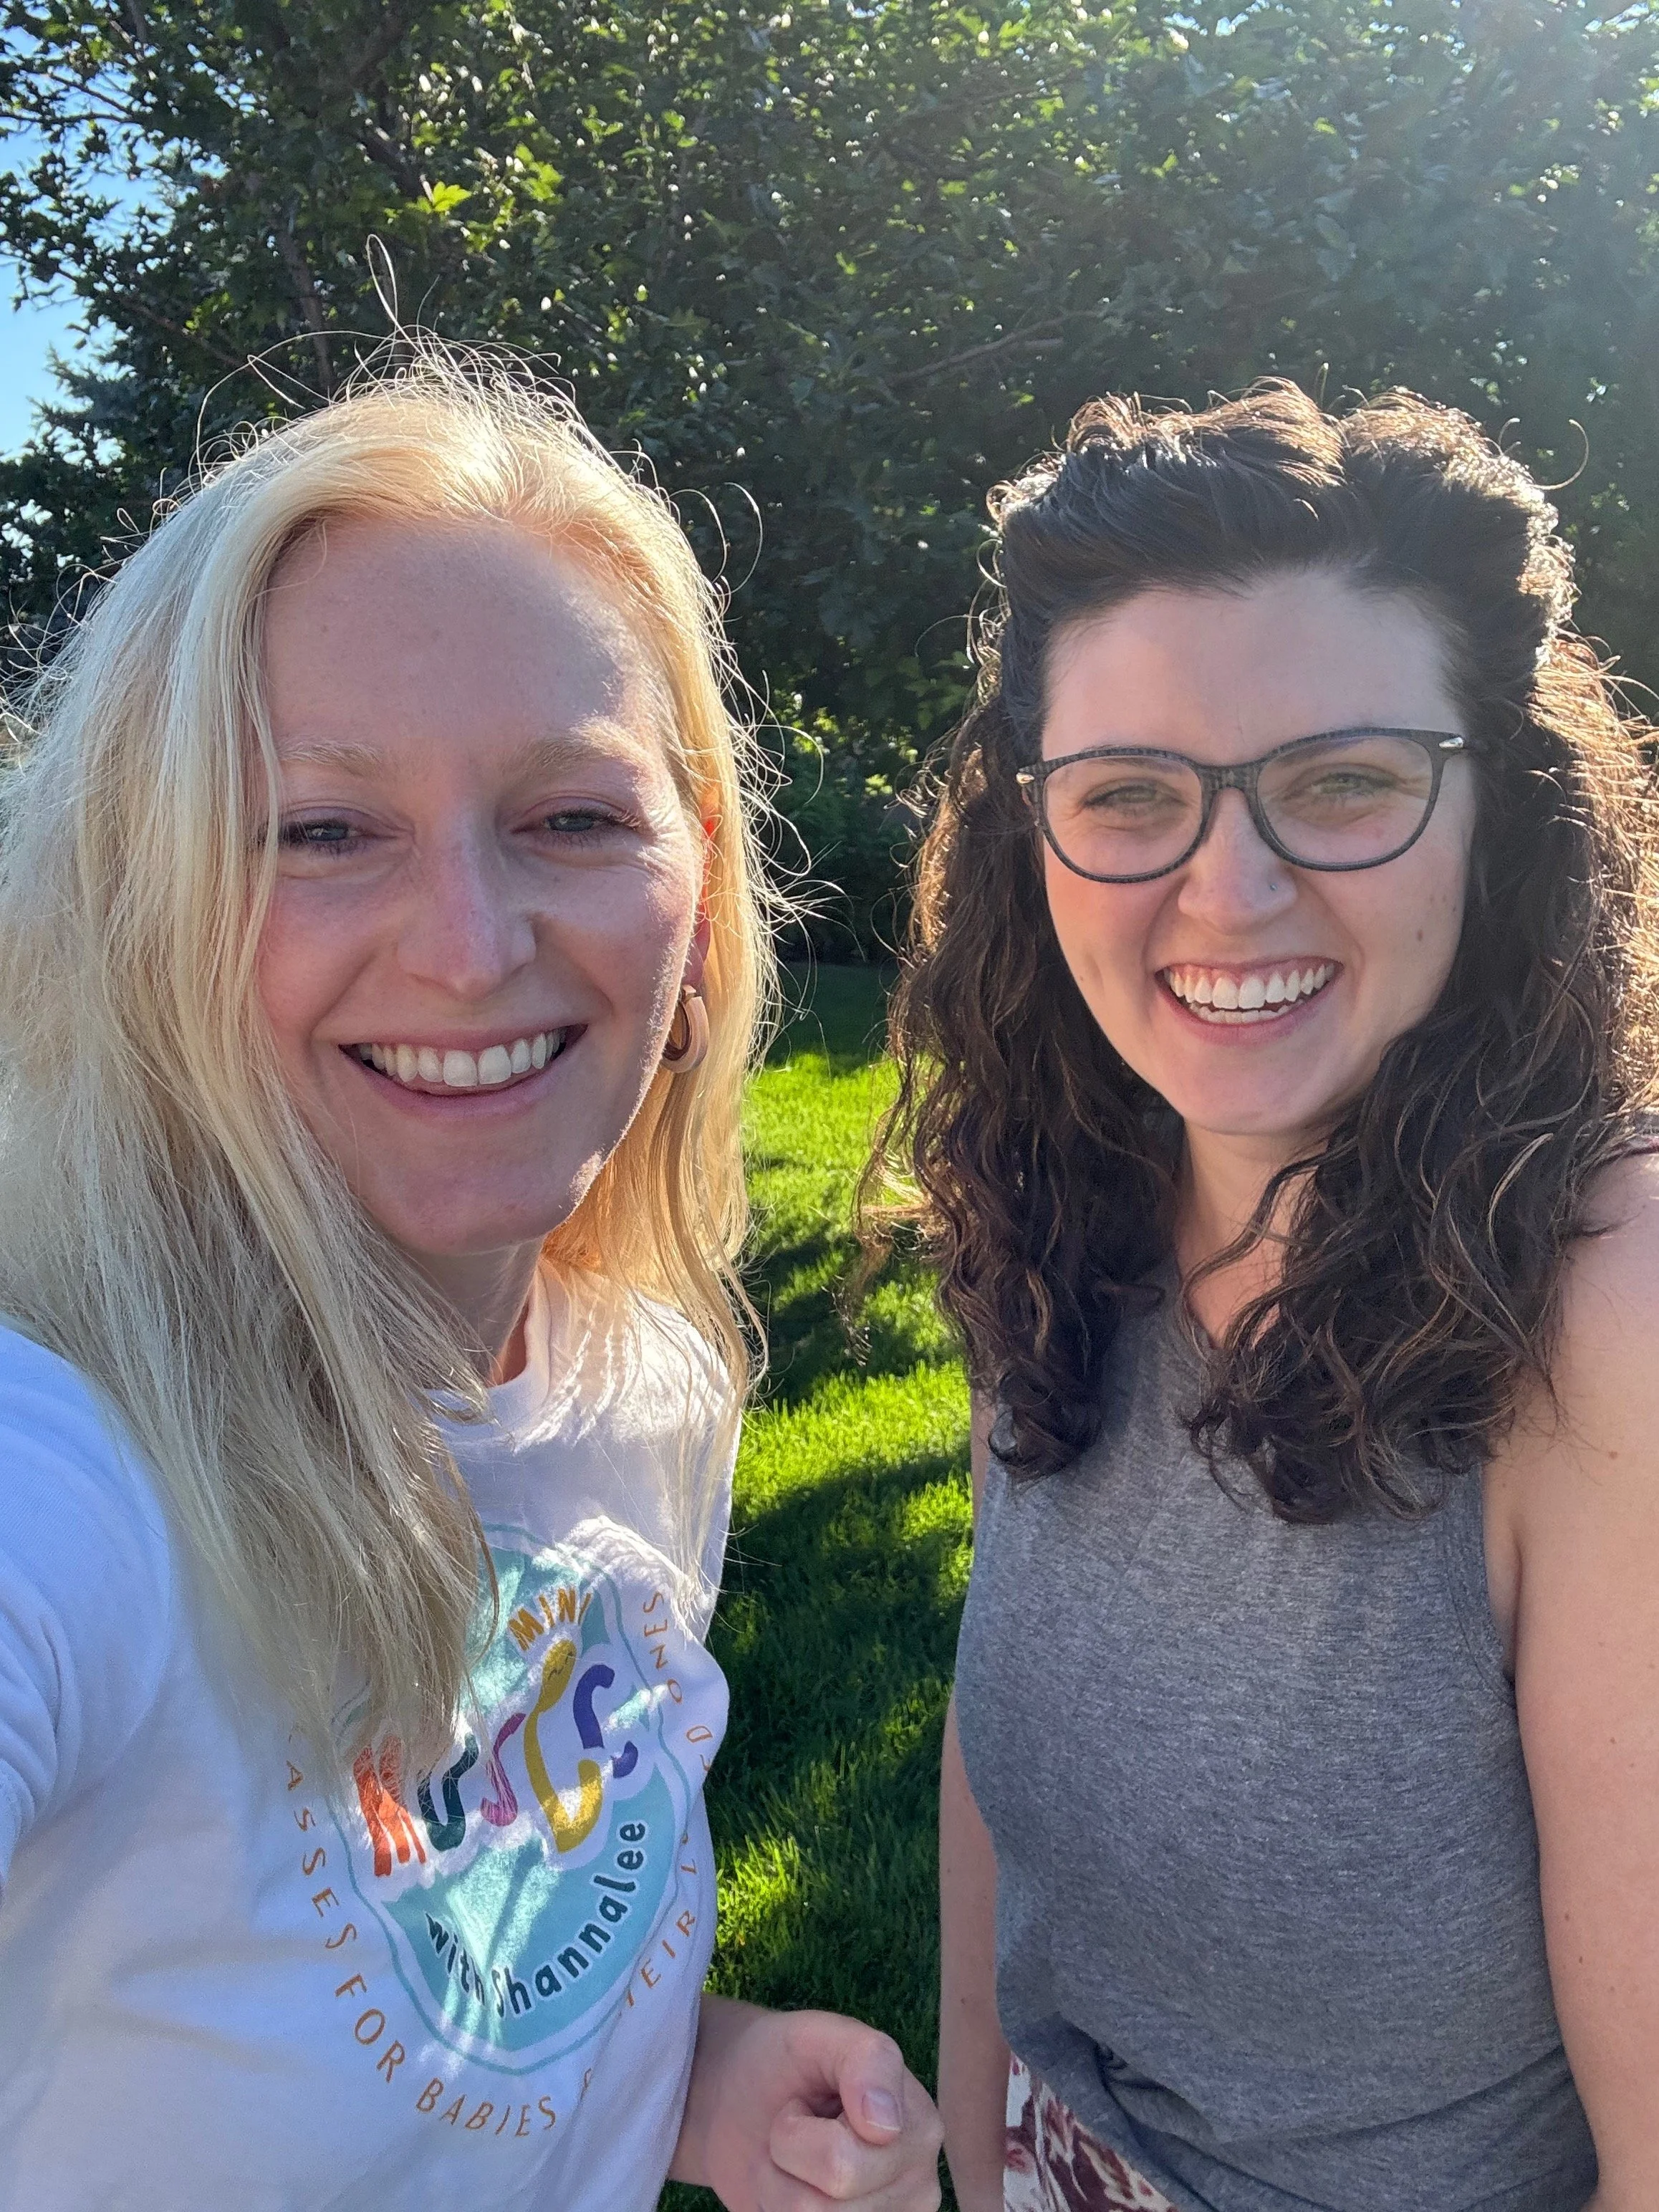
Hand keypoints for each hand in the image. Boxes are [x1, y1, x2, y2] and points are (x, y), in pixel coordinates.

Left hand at [672, 1994, 943, 2210]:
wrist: (743, 2107)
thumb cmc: (785, 2064)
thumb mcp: (816, 2036)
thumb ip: (864, 2058)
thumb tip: (885, 2126)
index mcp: (920, 2127)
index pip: (839, 2161)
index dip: (794, 2131)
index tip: (805, 2102)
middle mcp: (919, 2186)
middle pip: (824, 2203)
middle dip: (786, 2158)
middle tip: (792, 2129)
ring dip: (777, 2189)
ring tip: (791, 2160)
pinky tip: (794, 2191)